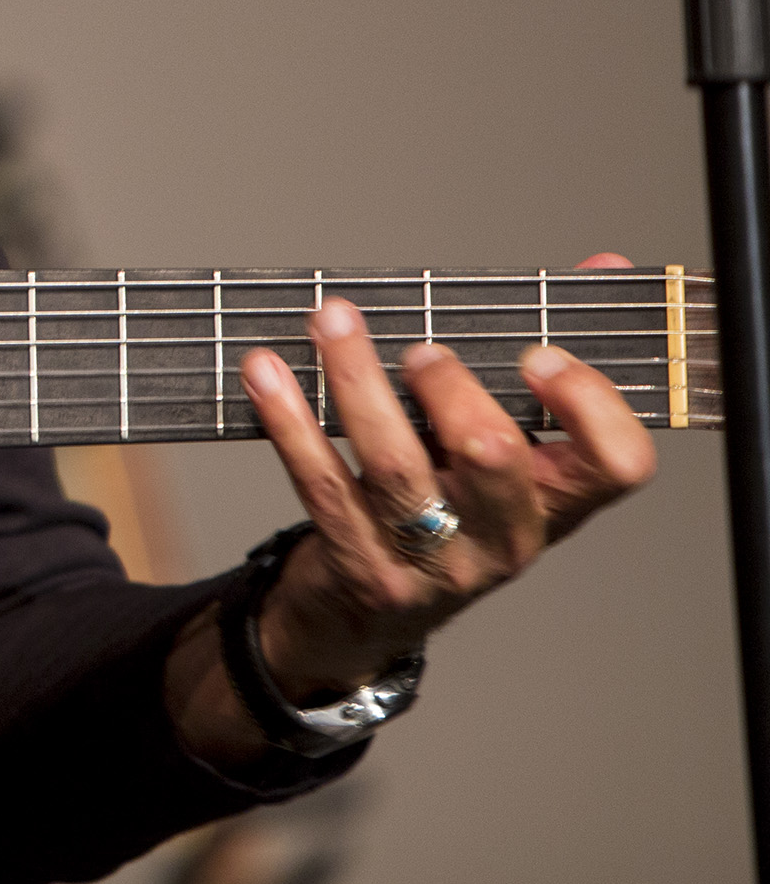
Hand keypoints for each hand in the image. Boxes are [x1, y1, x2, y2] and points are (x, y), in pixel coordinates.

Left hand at [238, 251, 659, 703]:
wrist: (370, 617)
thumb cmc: (449, 507)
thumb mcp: (507, 451)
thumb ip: (547, 361)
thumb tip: (604, 265)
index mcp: (558, 503)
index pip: (618, 464)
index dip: (589, 405)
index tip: (538, 353)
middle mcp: (505, 537)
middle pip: (495, 459)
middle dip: (452, 389)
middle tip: (419, 350)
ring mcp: (433, 561)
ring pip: (397, 467)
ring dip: (356, 382)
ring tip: (330, 324)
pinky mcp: (361, 567)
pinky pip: (322, 485)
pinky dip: (290, 420)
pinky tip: (265, 372)